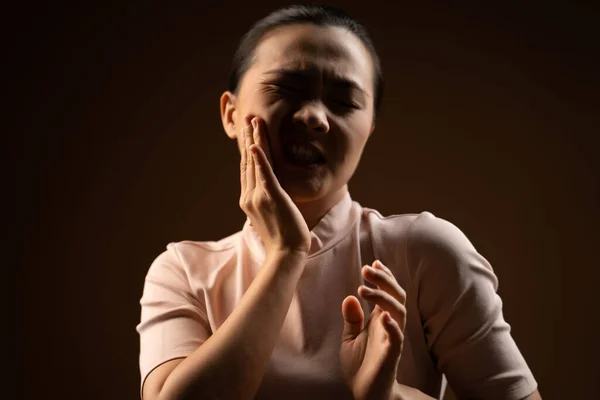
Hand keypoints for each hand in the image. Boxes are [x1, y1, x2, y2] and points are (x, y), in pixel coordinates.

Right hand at [239, 115, 311, 256]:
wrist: (286, 254)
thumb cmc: (283, 239)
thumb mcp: (271, 216)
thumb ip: (266, 201)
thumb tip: (269, 193)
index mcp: (249, 199)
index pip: (248, 169)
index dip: (248, 150)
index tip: (249, 134)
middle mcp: (250, 196)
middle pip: (249, 162)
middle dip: (249, 139)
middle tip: (249, 119)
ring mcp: (259, 196)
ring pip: (256, 163)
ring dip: (255, 141)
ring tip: (254, 123)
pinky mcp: (272, 198)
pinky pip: (265, 175)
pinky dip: (261, 159)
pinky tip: (257, 145)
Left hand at [340, 260, 406, 399]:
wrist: (366, 393)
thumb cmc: (361, 366)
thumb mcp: (350, 338)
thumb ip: (351, 319)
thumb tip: (349, 297)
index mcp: (380, 319)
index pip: (388, 292)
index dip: (384, 276)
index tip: (373, 262)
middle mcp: (389, 325)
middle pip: (396, 296)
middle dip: (383, 280)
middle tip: (367, 268)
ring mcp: (392, 339)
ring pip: (398, 312)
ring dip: (383, 298)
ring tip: (364, 289)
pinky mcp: (392, 355)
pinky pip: (397, 338)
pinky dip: (393, 325)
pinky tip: (383, 316)